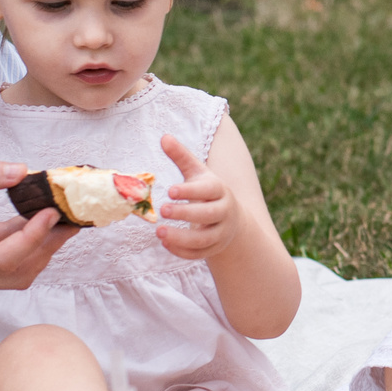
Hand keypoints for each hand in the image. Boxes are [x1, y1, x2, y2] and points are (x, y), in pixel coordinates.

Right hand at [0, 158, 72, 288]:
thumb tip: (21, 170)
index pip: (3, 259)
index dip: (33, 237)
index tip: (52, 210)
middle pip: (16, 272)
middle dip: (48, 247)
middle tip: (74, 216)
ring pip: (12, 267)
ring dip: (40, 245)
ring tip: (64, 215)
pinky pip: (1, 252)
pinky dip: (23, 236)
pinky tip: (39, 212)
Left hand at [154, 133, 236, 260]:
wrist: (232, 218)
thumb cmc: (207, 191)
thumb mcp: (197, 172)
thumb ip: (181, 156)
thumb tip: (164, 136)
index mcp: (220, 190)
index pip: (209, 190)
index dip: (190, 191)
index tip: (170, 190)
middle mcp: (224, 211)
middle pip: (208, 215)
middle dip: (185, 213)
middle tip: (162, 210)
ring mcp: (220, 232)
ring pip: (204, 239)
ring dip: (181, 237)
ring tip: (159, 232)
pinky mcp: (214, 248)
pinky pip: (199, 254)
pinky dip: (182, 251)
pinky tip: (164, 243)